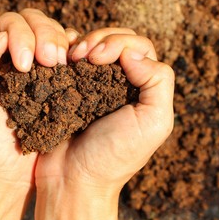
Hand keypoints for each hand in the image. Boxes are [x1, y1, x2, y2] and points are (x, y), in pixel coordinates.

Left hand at [0, 9, 71, 219]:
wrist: (7, 169)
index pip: (10, 24)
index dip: (21, 35)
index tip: (25, 66)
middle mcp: (18, 56)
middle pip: (35, 22)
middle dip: (45, 34)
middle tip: (50, 61)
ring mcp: (43, 69)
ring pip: (55, 33)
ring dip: (60, 42)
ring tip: (60, 64)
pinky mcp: (62, 83)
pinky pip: (73, 54)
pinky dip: (77, 50)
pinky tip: (75, 61)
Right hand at [34, 28, 174, 219]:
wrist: (72, 180)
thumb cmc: (113, 157)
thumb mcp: (154, 123)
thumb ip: (158, 81)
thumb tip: (132, 53)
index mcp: (142, 88)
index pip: (138, 47)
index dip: (119, 43)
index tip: (99, 58)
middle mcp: (119, 83)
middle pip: (116, 40)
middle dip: (100, 39)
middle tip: (83, 55)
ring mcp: (91, 85)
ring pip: (92, 46)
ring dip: (81, 44)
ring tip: (71, 58)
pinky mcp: (67, 90)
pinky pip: (69, 61)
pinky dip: (65, 53)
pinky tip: (60, 61)